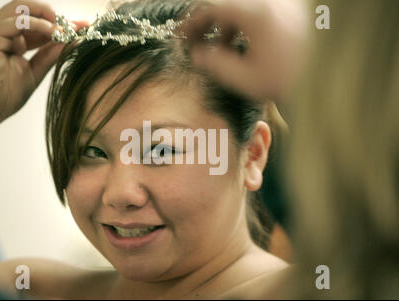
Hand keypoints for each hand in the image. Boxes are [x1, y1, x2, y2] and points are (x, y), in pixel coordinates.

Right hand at [0, 0, 87, 123]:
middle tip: (76, 24)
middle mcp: (1, 32)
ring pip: (20, 9)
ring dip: (46, 15)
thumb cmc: (4, 96)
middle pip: (27, 10)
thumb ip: (50, 55)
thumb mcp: (35, 71)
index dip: (59, 24)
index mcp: (11, 40)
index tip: (82, 27)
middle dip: (53, 15)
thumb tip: (70, 41)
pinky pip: (15, 22)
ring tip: (65, 27)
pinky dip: (36, 24)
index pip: (36, 24)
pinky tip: (53, 32)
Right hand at [179, 0, 306, 102]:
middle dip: (208, 22)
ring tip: (222, 49)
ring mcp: (283, 3)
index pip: (213, 7)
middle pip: (227, 3)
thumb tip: (197, 53)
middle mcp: (270, 1)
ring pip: (242, 6)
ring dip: (226, 24)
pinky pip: (258, 9)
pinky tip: (244, 44)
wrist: (329, 82)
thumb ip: (215, 64)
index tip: (180, 36)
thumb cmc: (289, 83)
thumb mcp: (246, 79)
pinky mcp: (291, 10)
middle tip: (196, 42)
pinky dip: (244, 23)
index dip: (192, 22)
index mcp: (257, 13)